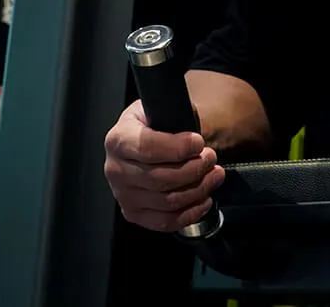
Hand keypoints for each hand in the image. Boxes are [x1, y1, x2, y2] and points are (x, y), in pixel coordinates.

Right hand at [103, 99, 225, 231]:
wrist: (147, 139)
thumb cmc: (159, 124)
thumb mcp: (165, 109)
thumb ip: (177, 117)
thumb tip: (193, 135)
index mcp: (118, 139)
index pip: (147, 148)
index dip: (179, 148)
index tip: (199, 142)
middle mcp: (115, 169)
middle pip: (160, 179)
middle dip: (195, 168)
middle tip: (211, 157)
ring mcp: (122, 195)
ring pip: (167, 201)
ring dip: (199, 188)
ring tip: (214, 174)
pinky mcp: (133, 213)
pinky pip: (164, 221)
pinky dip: (190, 212)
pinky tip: (204, 198)